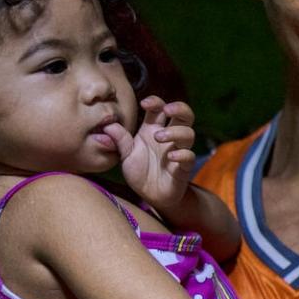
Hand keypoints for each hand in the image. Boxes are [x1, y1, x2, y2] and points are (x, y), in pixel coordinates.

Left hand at [110, 96, 196, 221]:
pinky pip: (189, 156)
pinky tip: (172, 156)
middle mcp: (169, 137)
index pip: (159, 109)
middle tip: (167, 110)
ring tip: (159, 137)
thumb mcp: (125, 155)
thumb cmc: (139, 172)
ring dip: (175, 131)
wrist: (150, 196)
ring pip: (188, 133)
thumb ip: (120, 140)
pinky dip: (183, 154)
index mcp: (153, 130)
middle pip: (184, 115)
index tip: (144, 104)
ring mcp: (178, 151)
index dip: (156, 102)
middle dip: (179, 108)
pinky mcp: (183, 168)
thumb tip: (108, 125)